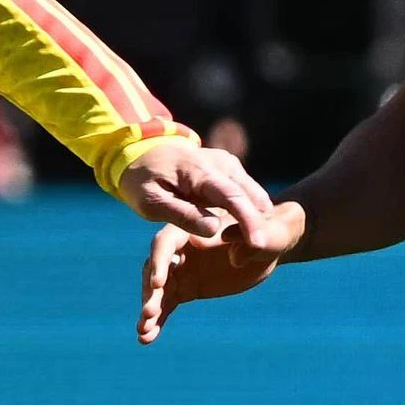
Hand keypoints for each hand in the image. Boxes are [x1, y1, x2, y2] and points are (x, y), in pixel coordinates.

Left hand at [118, 137, 284, 243]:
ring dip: (257, 218)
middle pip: (249, 195)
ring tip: (254, 244)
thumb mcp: (151, 202)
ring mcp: (228, 164)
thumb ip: (181, 215)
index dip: (248, 221)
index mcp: (199, 171)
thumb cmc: (143, 182)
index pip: (232, 196)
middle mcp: (220, 163)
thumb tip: (214, 229)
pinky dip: (249, 211)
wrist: (143, 154)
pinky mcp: (230, 168)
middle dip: (259, 223)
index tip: (258, 244)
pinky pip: (247, 192)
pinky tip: (248, 231)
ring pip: (252, 194)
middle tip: (261, 249)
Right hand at [139, 195, 303, 341]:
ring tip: (144, 332)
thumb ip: (249, 237)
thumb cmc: (268, 232)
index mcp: (192, 229)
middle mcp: (179, 249)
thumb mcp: (265, 232)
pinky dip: (157, 321)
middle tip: (149, 313)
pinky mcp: (185, 289)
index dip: (160, 262)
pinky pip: (166, 305)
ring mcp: (180, 270)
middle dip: (151, 292)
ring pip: (157, 291)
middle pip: (155, 270)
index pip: (166, 243)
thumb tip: (232, 250)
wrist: (268, 247)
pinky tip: (147, 338)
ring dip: (149, 311)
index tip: (158, 283)